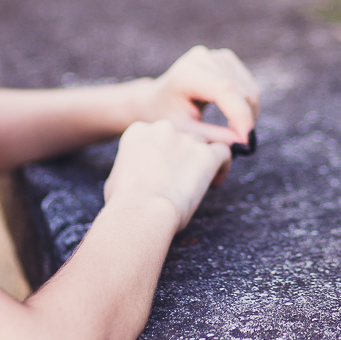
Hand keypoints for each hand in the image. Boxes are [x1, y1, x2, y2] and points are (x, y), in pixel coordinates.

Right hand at [104, 120, 230, 231]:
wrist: (141, 211)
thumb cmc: (124, 203)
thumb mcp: (117, 178)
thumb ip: (131, 168)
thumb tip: (134, 178)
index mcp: (139, 131)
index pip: (159, 135)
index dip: (164, 154)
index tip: (164, 172)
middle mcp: (163, 128)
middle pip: (182, 135)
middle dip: (183, 155)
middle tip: (181, 179)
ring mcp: (187, 138)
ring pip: (204, 142)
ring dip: (202, 160)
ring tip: (200, 182)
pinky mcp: (206, 153)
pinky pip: (224, 151)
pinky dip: (222, 166)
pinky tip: (214, 183)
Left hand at [132, 46, 260, 146]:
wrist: (156, 100)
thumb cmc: (167, 118)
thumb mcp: (185, 132)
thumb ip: (213, 137)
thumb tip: (244, 142)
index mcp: (186, 74)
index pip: (224, 89)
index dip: (240, 114)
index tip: (247, 140)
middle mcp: (202, 58)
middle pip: (240, 90)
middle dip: (245, 119)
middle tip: (240, 143)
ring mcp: (216, 56)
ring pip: (249, 89)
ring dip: (249, 114)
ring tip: (235, 132)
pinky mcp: (226, 59)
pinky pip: (249, 85)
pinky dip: (248, 105)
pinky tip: (234, 118)